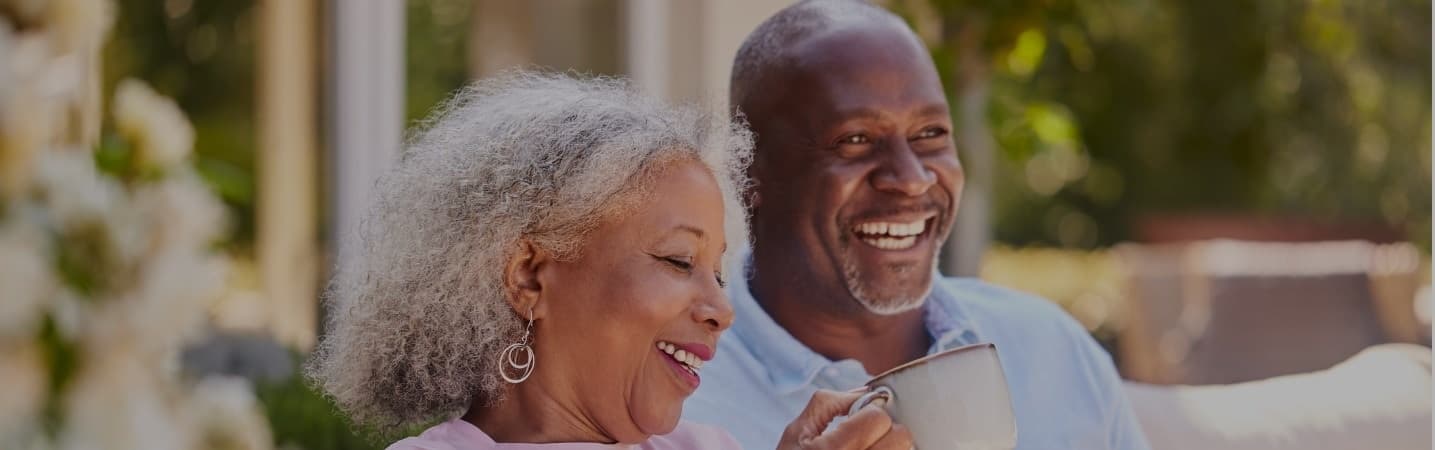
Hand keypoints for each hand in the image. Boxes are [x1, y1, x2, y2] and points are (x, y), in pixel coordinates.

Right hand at [776, 389, 912, 449]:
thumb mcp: (798, 430)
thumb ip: (829, 404)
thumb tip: (865, 392)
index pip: (878, 418)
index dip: (868, 411)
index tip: (856, 417)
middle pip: (900, 436)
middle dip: (885, 428)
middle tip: (866, 432)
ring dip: (890, 444)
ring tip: (867, 446)